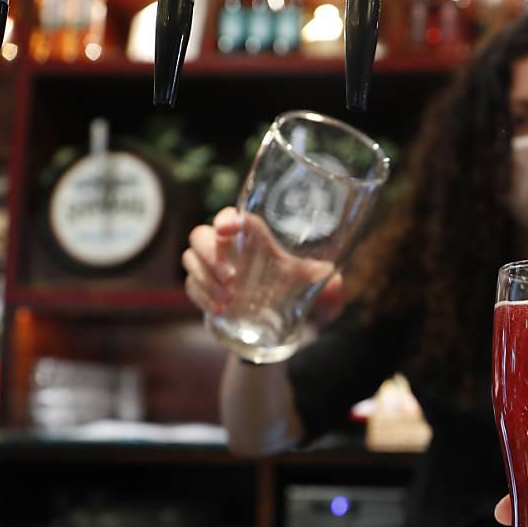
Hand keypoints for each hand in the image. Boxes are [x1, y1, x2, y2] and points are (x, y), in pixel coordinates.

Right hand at [183, 206, 344, 317]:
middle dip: (210, 254)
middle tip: (232, 277)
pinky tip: (220, 309)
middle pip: (200, 235)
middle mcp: (225, 247)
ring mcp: (209, 266)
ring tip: (229, 299)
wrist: (265, 309)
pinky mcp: (201, 286)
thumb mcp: (301, 278)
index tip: (228, 228)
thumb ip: (319, 278)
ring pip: (190, 259)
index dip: (227, 219)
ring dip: (206, 279)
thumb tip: (338, 285)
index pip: (231, 217)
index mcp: (249, 235)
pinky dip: (202, 296)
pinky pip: (190, 285)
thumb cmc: (281, 280)